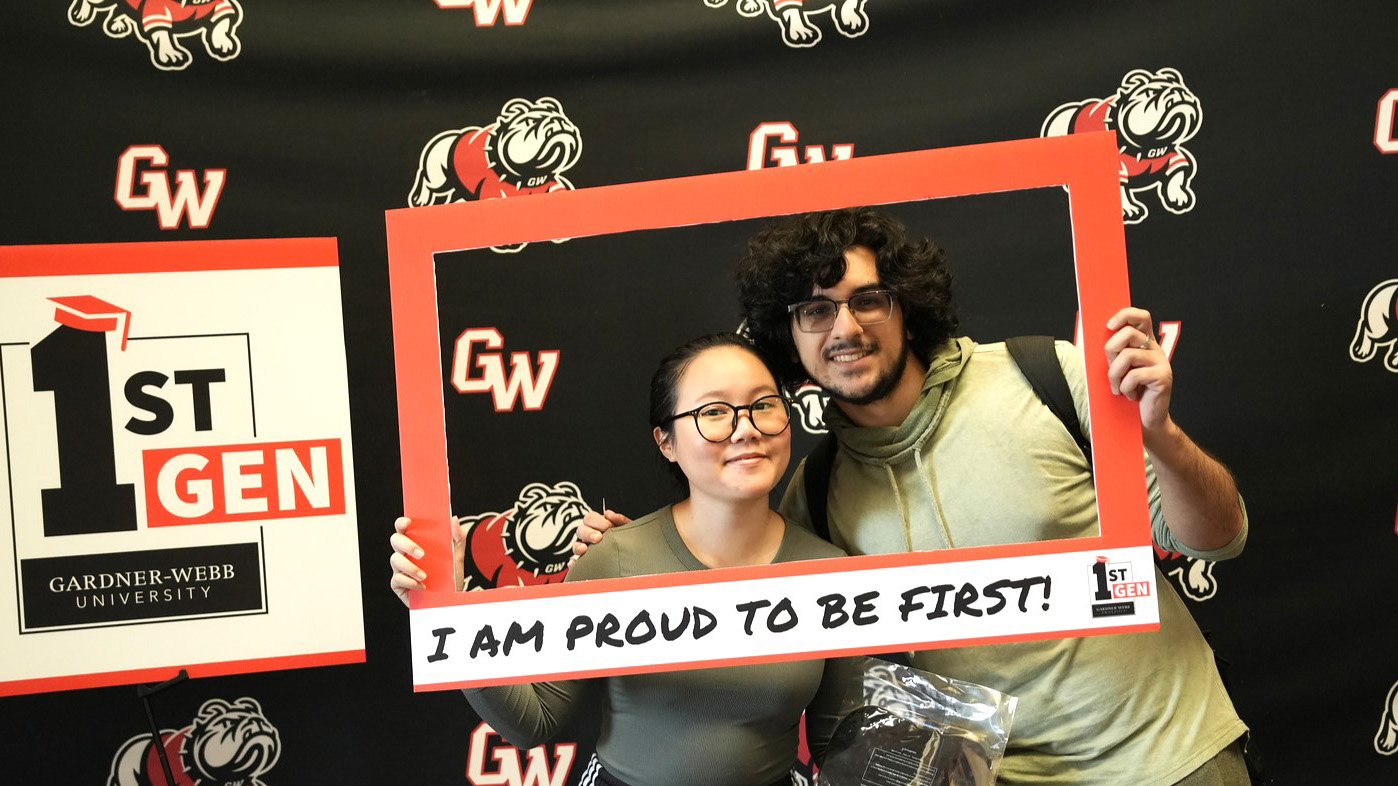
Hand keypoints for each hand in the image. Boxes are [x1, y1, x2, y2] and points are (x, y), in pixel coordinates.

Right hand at [389, 515, 465, 605]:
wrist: (450, 599)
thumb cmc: (449, 574)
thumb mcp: (457, 555)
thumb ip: (457, 537)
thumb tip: (453, 519)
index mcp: (416, 542)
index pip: (404, 528)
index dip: (402, 523)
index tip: (408, 522)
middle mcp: (405, 553)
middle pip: (395, 540)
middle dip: (406, 545)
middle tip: (422, 554)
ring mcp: (400, 568)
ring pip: (395, 560)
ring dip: (410, 567)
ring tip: (424, 575)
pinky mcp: (398, 584)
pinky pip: (397, 579)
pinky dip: (409, 582)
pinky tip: (421, 586)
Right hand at [570, 509, 630, 560]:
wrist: (634, 558)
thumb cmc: (629, 541)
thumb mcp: (628, 528)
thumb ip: (621, 520)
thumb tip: (609, 514)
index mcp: (599, 525)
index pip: (590, 518)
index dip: (597, 521)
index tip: (607, 526)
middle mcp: (590, 536)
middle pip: (581, 530)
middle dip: (588, 533)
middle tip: (598, 538)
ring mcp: (586, 550)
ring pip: (576, 545)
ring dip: (579, 546)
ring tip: (585, 549)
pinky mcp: (585, 563)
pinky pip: (574, 563)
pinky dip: (573, 563)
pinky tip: (575, 563)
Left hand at [1105, 307, 1172, 433]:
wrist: (1145, 419)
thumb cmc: (1129, 392)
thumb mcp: (1118, 369)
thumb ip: (1114, 353)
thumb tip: (1098, 338)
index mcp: (1145, 343)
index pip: (1140, 317)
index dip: (1125, 315)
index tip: (1109, 325)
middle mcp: (1155, 349)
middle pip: (1128, 334)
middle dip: (1111, 351)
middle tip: (1111, 369)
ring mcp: (1161, 362)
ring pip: (1127, 355)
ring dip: (1115, 375)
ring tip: (1118, 388)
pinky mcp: (1163, 377)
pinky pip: (1134, 375)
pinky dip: (1125, 388)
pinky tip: (1131, 396)